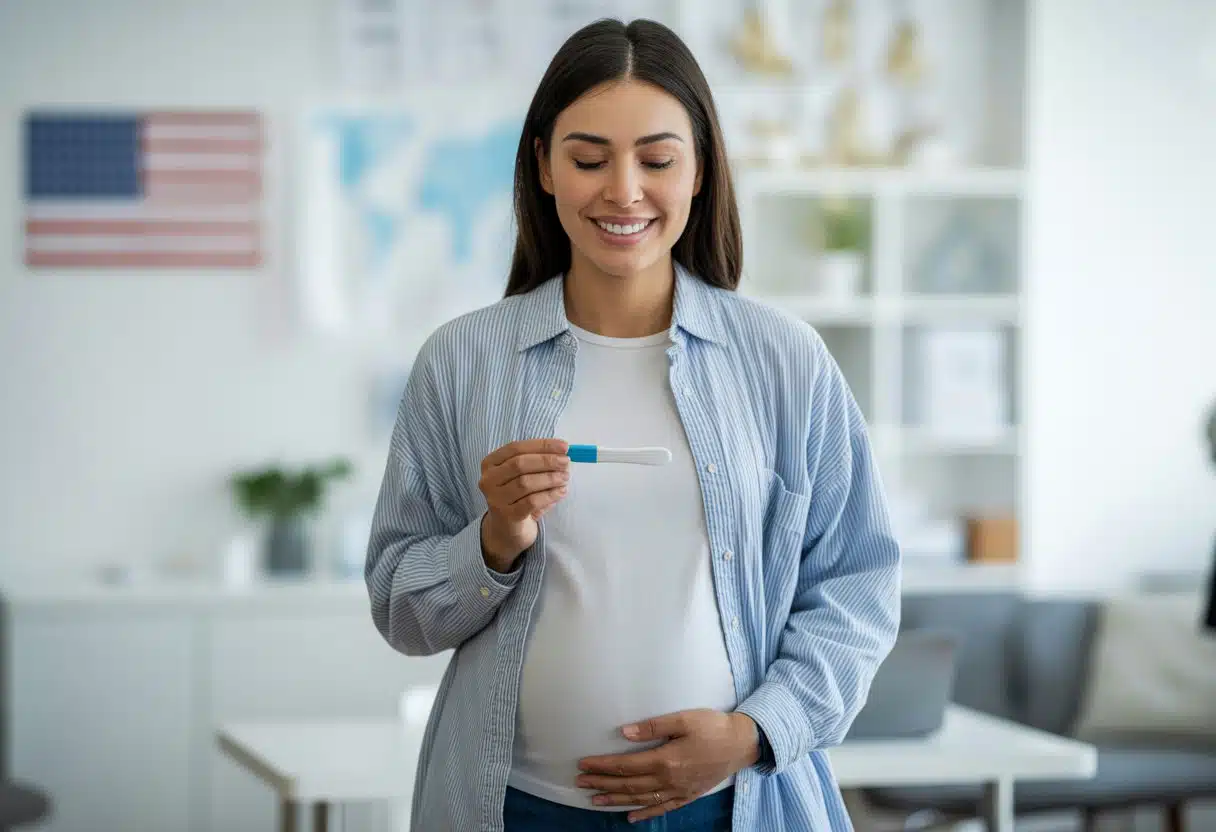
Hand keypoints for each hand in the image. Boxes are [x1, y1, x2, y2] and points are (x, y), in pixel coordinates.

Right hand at [478, 438, 569, 571]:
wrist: (507, 530)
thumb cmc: (518, 497)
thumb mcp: (523, 476)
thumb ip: (538, 462)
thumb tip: (563, 452)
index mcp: (490, 464)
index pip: (516, 448)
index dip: (541, 445)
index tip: (564, 446)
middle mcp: (488, 480)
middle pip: (519, 464)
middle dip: (546, 461)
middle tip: (566, 462)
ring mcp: (496, 499)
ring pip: (525, 483)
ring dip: (550, 478)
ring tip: (565, 477)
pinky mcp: (507, 516)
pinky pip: (532, 502)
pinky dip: (550, 495)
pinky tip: (561, 492)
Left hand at [575, 709, 759, 822]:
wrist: (742, 743)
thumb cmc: (712, 727)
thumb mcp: (683, 719)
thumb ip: (653, 727)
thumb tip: (624, 733)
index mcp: (665, 760)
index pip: (625, 765)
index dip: (602, 765)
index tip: (583, 763)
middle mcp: (668, 780)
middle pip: (629, 784)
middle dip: (602, 782)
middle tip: (580, 782)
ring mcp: (678, 791)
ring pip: (640, 799)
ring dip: (616, 799)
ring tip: (594, 800)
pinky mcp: (687, 795)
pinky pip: (662, 808)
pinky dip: (644, 813)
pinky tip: (630, 817)